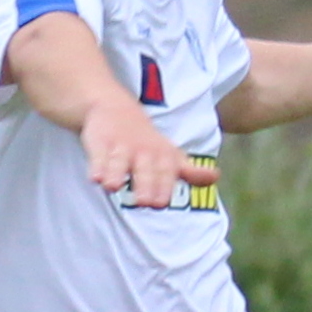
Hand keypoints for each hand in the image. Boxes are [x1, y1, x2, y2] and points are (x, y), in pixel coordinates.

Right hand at [79, 92, 214, 210]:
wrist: (114, 108)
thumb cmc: (146, 141)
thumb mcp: (171, 155)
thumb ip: (191, 171)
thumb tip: (215, 177)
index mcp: (162, 156)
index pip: (165, 173)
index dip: (163, 187)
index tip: (160, 203)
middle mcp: (142, 151)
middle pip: (144, 169)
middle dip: (145, 184)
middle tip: (144, 202)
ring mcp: (120, 147)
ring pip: (119, 162)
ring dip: (116, 174)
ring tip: (112, 187)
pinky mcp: (100, 143)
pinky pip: (98, 156)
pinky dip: (97, 166)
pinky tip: (95, 178)